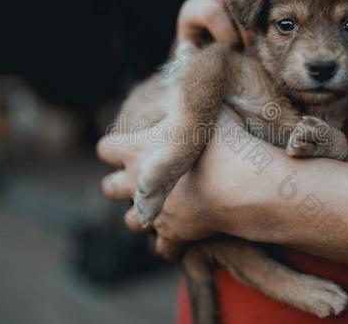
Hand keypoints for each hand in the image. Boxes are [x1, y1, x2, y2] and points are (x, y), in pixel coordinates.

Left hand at [97, 107, 251, 259]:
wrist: (242, 185)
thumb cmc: (225, 143)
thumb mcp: (207, 112)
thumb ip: (192, 107)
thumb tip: (196, 98)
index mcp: (138, 149)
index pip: (106, 148)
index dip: (115, 146)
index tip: (132, 144)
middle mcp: (138, 183)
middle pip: (108, 188)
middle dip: (120, 185)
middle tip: (140, 179)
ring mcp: (154, 212)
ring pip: (130, 221)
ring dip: (141, 215)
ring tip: (158, 208)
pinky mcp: (174, 235)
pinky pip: (164, 249)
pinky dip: (171, 243)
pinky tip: (183, 234)